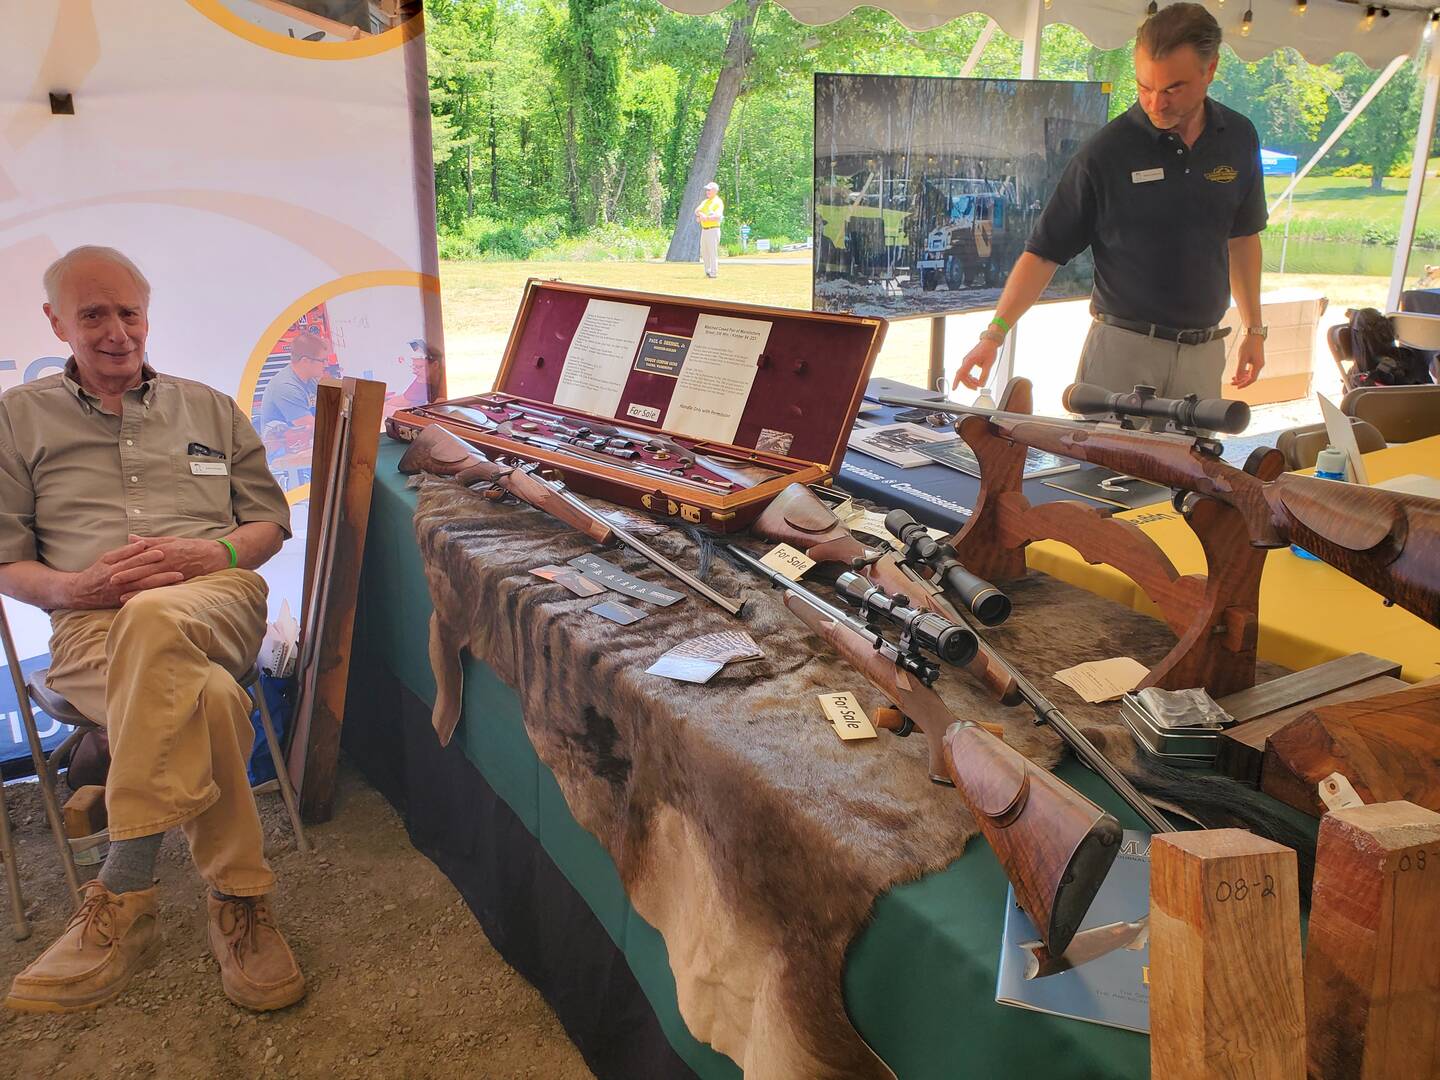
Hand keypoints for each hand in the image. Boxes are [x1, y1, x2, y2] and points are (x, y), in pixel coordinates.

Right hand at [65, 540, 183, 608]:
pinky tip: (168, 594)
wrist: (80, 592)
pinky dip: (155, 596)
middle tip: (179, 569)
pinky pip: (141, 599)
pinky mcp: (123, 602)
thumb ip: (124, 551)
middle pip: (142, 576)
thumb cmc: (96, 572)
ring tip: (179, 580)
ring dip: (162, 585)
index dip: (148, 557)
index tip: (163, 552)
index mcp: (114, 568)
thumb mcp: (106, 558)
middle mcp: (119, 581)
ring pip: (144, 588)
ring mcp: (122, 593)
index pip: (134, 561)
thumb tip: (141, 543)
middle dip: (161, 573)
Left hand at [105, 534, 228, 600]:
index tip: (111, 571)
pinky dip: (154, 596)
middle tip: (110, 583)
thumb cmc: (192, 546)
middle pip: (144, 570)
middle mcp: (168, 561)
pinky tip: (144, 602)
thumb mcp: (171, 540)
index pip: (140, 558)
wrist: (217, 555)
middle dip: (127, 577)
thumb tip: (130, 538)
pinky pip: (166, 590)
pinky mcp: (183, 582)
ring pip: (153, 582)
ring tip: (122, 597)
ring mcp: (175, 573)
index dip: (125, 566)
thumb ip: (150, 541)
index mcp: (163, 550)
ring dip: (137, 590)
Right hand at [953, 338, 1000, 390]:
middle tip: (976, 388)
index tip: (954, 388)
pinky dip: (969, 377)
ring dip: (969, 381)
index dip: (956, 381)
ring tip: (977, 383)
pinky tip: (974, 378)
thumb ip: (985, 375)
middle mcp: (966, 361)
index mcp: (970, 360)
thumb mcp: (989, 364)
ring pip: (964, 375)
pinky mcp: (968, 362)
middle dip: (968, 384)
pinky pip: (966, 372)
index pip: (961, 373)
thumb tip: (981, 384)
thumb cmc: (989, 349)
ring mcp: (966, 361)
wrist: (989, 342)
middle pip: (962, 376)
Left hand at [1232, 335, 1264, 388]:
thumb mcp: (1242, 357)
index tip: (1237, 387)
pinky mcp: (1256, 361)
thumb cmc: (1249, 345)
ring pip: (1250, 374)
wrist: (1254, 336)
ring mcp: (1258, 363)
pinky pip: (1250, 370)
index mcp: (1258, 365)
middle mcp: (1260, 365)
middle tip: (1232, 383)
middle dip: (1241, 381)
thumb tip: (1237, 378)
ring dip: (1242, 377)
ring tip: (1233, 379)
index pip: (1251, 379)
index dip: (1244, 384)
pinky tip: (1238, 373)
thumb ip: (1240, 369)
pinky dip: (1244, 373)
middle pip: (1250, 378)